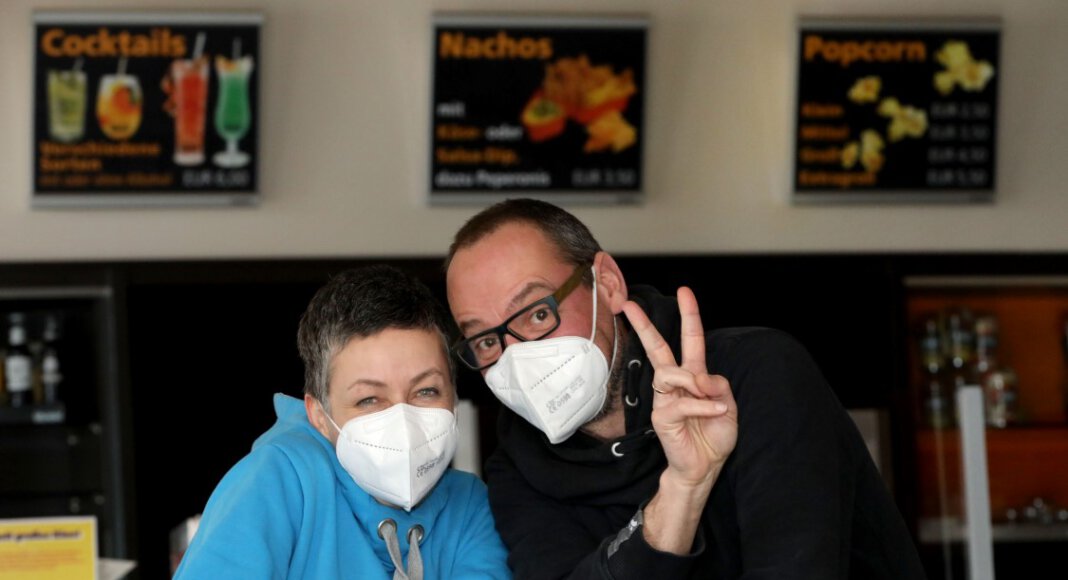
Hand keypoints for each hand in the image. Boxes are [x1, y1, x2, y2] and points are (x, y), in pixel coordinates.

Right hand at [622, 287, 737, 489]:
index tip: (684, 292)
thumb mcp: (728, 404)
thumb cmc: (713, 436)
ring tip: (710, 398)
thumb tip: (700, 377)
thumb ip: (718, 384)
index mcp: (693, 376)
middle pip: (657, 348)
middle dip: (644, 325)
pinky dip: (703, 405)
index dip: (688, 315)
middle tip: (629, 304)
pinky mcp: (662, 416)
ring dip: (693, 381)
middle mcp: (676, 383)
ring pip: (670, 373)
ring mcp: (665, 399)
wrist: (705, 467)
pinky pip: (681, 402)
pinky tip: (715, 411)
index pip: (690, 340)